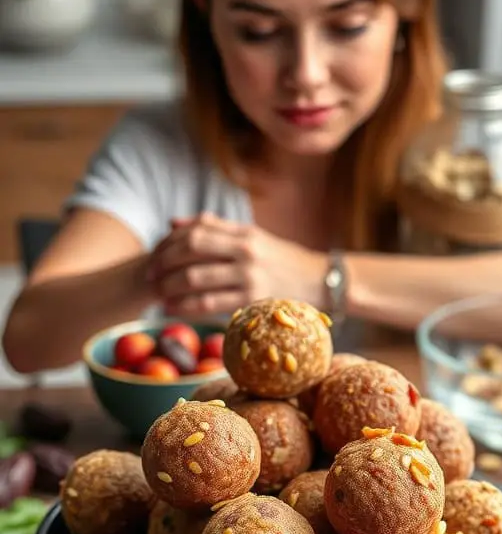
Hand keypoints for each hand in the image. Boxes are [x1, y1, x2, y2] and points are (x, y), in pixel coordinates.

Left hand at [148, 212, 324, 317]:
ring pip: (196, 278)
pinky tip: (173, 309)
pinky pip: (209, 304)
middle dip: (164, 263)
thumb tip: (173, 224)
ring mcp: (249, 276)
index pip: (196, 231)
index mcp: (243, 233)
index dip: (170, 242)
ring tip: (158, 294)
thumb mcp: (252, 237)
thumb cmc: (282, 260)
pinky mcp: (252, 301)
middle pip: (191, 251)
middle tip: (150, 275)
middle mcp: (245, 251)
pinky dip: (186, 306)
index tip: (155, 254)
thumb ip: (214, 228)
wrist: (320, 282)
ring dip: (171, 286)